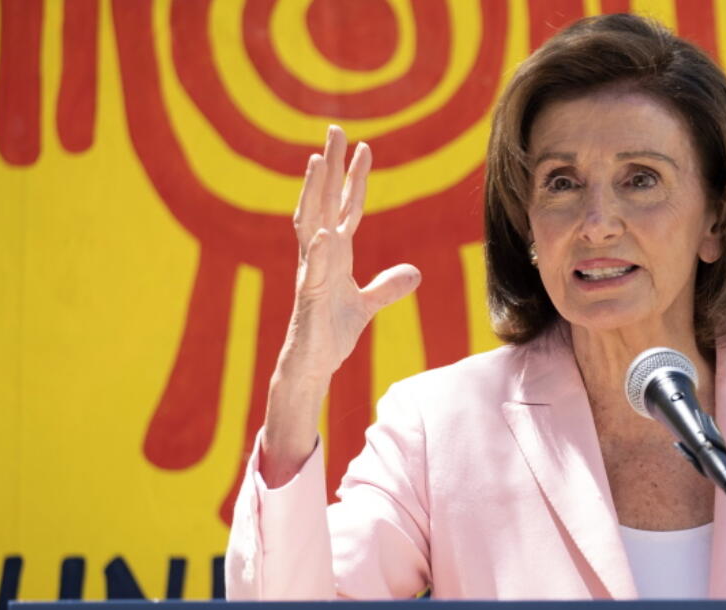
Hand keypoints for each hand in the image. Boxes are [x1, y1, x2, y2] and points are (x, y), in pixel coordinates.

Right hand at [280, 125, 420, 383]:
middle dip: (330, 166)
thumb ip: (388, 287)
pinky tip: (321, 233)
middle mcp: (320, 255)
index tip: (363, 147)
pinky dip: (317, 252)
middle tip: (335, 129)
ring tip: (318, 161)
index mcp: (335, 252)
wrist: (313, 364)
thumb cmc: (331, 332)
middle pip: (324, 201)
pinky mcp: (310, 298)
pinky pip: (314, 271)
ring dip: (314, 193)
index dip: (354, 178)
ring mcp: (312, 272)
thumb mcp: (368, 305)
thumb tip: (414, 273)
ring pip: (311, 223)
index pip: (347, 206)